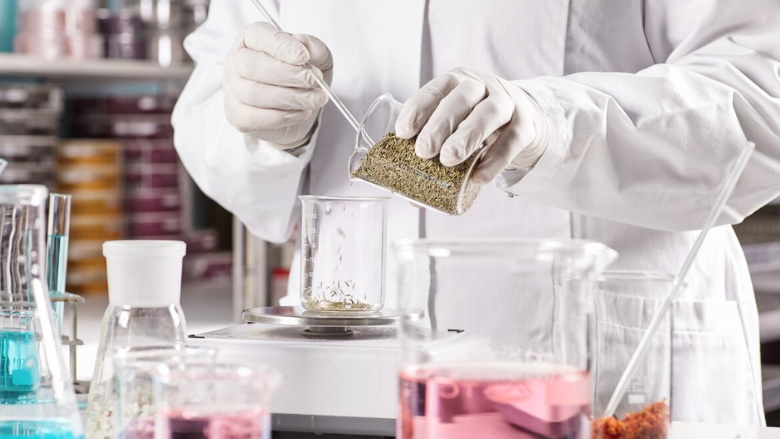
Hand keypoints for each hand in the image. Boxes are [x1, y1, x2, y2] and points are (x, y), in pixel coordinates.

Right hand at [224, 22, 332, 147]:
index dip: (282, 46)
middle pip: (252, 66)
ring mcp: (233, 89)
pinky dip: (281, 117)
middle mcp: (236, 61)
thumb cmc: (302, 76)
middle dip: (287, 75)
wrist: (298, 108)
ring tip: (314, 99)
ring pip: (253, 94)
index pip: (259, 36)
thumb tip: (303, 43)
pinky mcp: (237, 115)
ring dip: (290, 98)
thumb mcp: (317, 57)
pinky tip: (301, 113)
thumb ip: (313, 47)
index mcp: (252, 38)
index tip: (304, 57)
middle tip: (314, 81)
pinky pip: (253, 117)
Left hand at [395, 67, 548, 184]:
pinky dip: (494, 161)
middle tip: (424, 151)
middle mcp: (481, 86)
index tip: (404, 133)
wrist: (523, 120)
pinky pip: (511, 141)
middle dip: (440, 124)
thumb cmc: (476, 124)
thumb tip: (412, 196)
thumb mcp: (454, 127)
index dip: (417, 109)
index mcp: (456, 82)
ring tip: (449, 160)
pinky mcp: (525, 125)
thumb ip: (435, 153)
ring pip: (489, 113)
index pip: (435, 89)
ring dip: (467, 136)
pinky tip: (478, 178)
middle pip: (461, 98)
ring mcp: (507, 102)